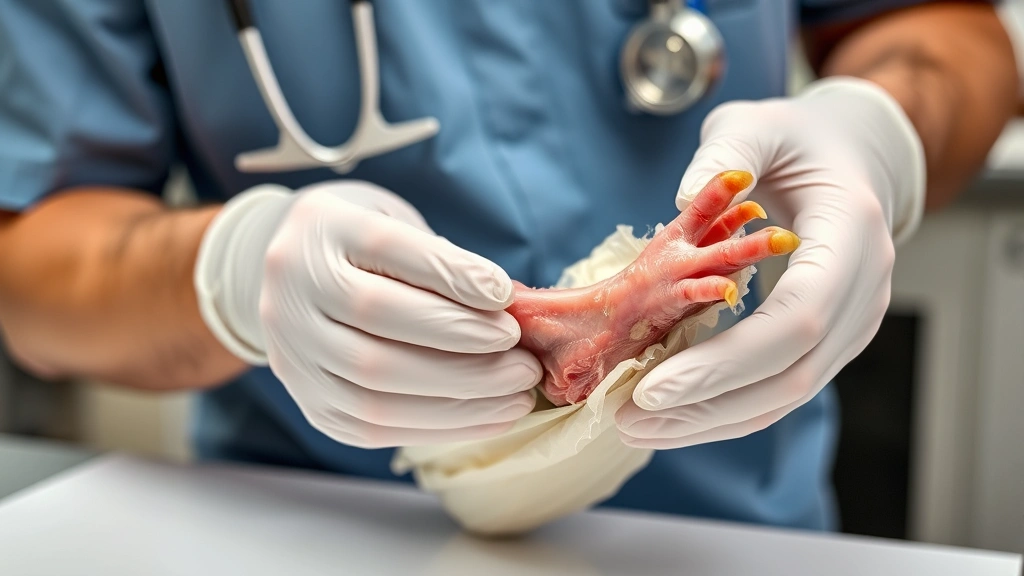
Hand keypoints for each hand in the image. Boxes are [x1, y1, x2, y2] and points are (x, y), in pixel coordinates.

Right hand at [195, 180, 540, 447]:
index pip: (385, 248)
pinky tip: (490, 416)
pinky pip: (375, 426)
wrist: (290, 282)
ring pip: (375, 385)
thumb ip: (441, 259)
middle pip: (378, 320)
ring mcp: (294, 353)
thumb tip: (503, 305)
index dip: (450, 275)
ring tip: (517, 393)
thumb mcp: (397, 224)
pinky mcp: (311, 404)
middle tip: (523, 358)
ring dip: (461, 396)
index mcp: (319, 227)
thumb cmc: (363, 247)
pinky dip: (442, 425)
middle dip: (463, 345)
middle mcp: (291, 290)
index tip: (505, 297)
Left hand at [617, 77, 925, 448]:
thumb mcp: (761, 124)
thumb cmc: (799, 142)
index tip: (653, 387)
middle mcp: (863, 291)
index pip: (796, 319)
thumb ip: (726, 149)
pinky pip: (781, 388)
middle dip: (706, 405)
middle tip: (627, 419)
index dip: (726, 361)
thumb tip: (679, 196)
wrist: (851, 161)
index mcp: (851, 236)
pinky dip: (726, 408)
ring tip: (638, 428)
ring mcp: (852, 323)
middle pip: (791, 374)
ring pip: (786, 395)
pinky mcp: (831, 341)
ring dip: (710, 419)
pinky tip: (675, 415)